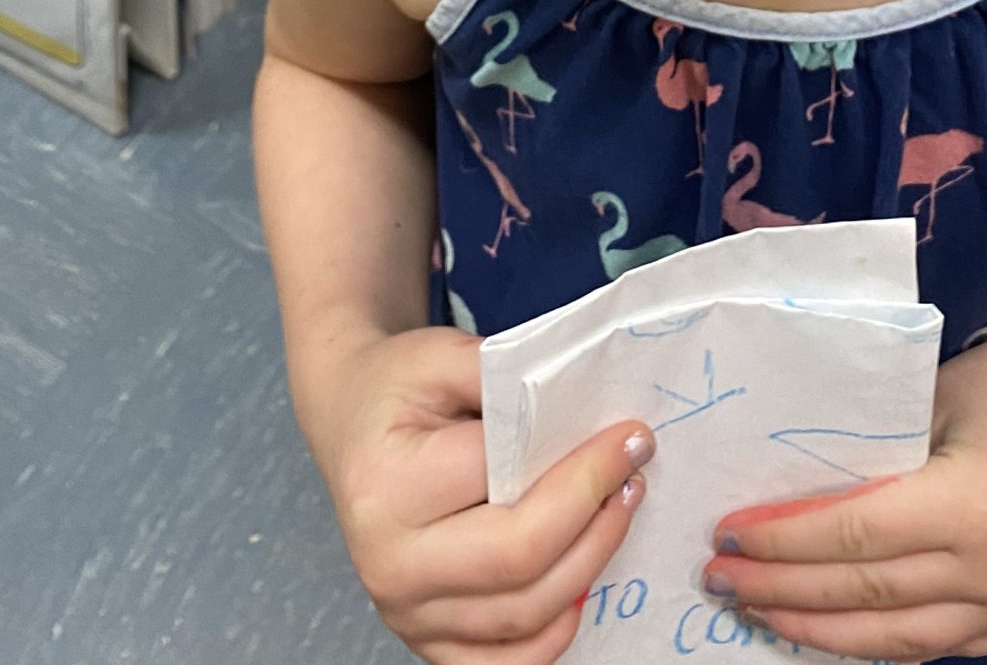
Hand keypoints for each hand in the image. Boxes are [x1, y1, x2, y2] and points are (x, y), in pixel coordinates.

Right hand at [314, 325, 654, 664]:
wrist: (350, 426)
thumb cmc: (396, 389)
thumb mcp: (440, 353)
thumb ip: (505, 376)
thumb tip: (580, 405)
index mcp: (388, 488)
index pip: (504, 483)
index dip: (582, 464)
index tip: (630, 435)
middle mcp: (389, 564)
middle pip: (520, 560)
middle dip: (596, 515)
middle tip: (635, 470)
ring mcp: (405, 613)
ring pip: (524, 614)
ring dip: (590, 563)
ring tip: (619, 509)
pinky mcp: (424, 641)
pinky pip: (504, 664)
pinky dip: (553, 633)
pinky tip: (581, 585)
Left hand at [701, 324, 986, 660]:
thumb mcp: (928, 401)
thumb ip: (870, 456)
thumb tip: (783, 493)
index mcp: (974, 505)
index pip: (855, 536)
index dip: (784, 541)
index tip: (727, 535)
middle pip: (867, 595)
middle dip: (784, 590)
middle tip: (722, 579)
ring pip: (896, 638)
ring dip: (819, 630)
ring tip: (761, 610)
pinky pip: (935, 644)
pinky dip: (876, 638)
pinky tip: (828, 625)